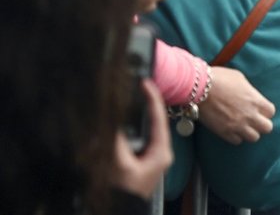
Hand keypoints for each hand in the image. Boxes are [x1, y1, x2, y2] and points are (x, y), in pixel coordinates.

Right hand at [113, 80, 171, 199]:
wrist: (123, 211)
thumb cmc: (127, 194)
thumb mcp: (120, 166)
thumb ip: (117, 143)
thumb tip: (113, 124)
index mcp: (161, 152)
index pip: (159, 118)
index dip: (153, 98)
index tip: (146, 83)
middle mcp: (159, 152)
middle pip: (154, 121)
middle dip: (145, 104)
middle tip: (138, 87)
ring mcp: (150, 156)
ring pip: (144, 129)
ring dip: (136, 116)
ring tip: (131, 98)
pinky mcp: (139, 161)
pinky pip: (135, 138)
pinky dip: (127, 128)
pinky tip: (118, 123)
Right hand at [198, 66, 274, 143]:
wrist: (199, 88)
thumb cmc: (220, 78)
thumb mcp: (240, 79)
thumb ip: (249, 91)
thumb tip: (250, 96)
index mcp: (256, 100)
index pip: (271, 112)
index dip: (265, 110)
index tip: (258, 108)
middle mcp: (250, 115)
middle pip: (267, 128)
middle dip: (261, 123)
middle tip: (253, 119)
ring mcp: (238, 125)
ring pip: (254, 138)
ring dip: (249, 132)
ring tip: (243, 125)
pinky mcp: (224, 132)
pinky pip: (237, 141)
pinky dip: (236, 136)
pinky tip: (231, 128)